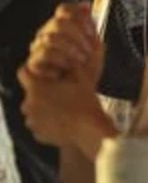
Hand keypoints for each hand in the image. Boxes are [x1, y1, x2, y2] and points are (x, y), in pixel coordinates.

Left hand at [21, 5, 107, 147]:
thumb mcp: (83, 78)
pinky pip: (40, 126)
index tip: (43, 73)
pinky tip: (63, 122)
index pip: (23, 72)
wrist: (89, 130)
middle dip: (42, 93)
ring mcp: (32, 121)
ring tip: (63, 110)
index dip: (32, 70)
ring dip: (44, 108)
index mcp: (36, 88)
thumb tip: (81, 48)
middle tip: (60, 94)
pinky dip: (48, 124)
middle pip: (30, 93)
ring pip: (34, 110)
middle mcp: (28, 104)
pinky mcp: (38, 134)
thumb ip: (75, 64)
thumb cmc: (86, 102)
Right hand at [27, 2, 101, 84]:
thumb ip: (90, 25)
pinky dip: (58, 63)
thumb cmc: (86, 71)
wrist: (79, 94)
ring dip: (70, 51)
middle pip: (58, 23)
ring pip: (50, 38)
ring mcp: (38, 48)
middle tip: (87, 52)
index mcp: (63, 27)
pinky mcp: (31, 64)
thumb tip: (85, 3)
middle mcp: (47, 33)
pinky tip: (65, 70)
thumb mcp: (96, 48)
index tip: (91, 33)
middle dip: (78, 38)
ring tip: (79, 62)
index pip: (65, 9)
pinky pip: (42, 55)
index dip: (79, 18)